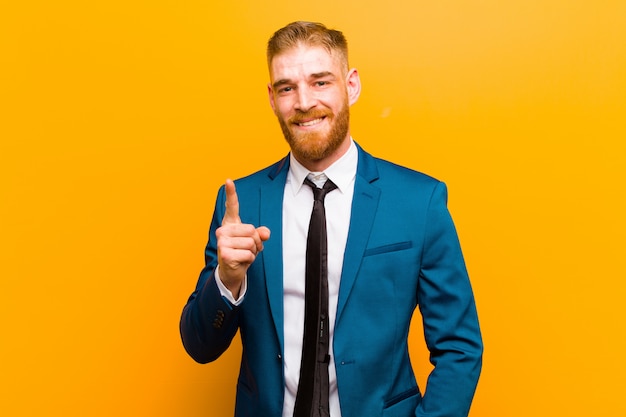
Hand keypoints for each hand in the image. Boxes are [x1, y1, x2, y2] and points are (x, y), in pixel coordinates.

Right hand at [216, 179, 269, 297]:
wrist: (231, 271)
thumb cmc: (241, 252)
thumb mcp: (253, 241)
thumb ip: (260, 234)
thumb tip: (264, 233)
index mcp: (230, 224)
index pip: (231, 207)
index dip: (231, 193)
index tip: (228, 180)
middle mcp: (223, 231)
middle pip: (251, 231)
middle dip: (255, 242)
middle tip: (248, 249)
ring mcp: (222, 242)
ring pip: (251, 243)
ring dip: (253, 252)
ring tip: (244, 255)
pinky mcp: (225, 254)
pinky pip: (249, 254)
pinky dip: (250, 260)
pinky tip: (241, 261)